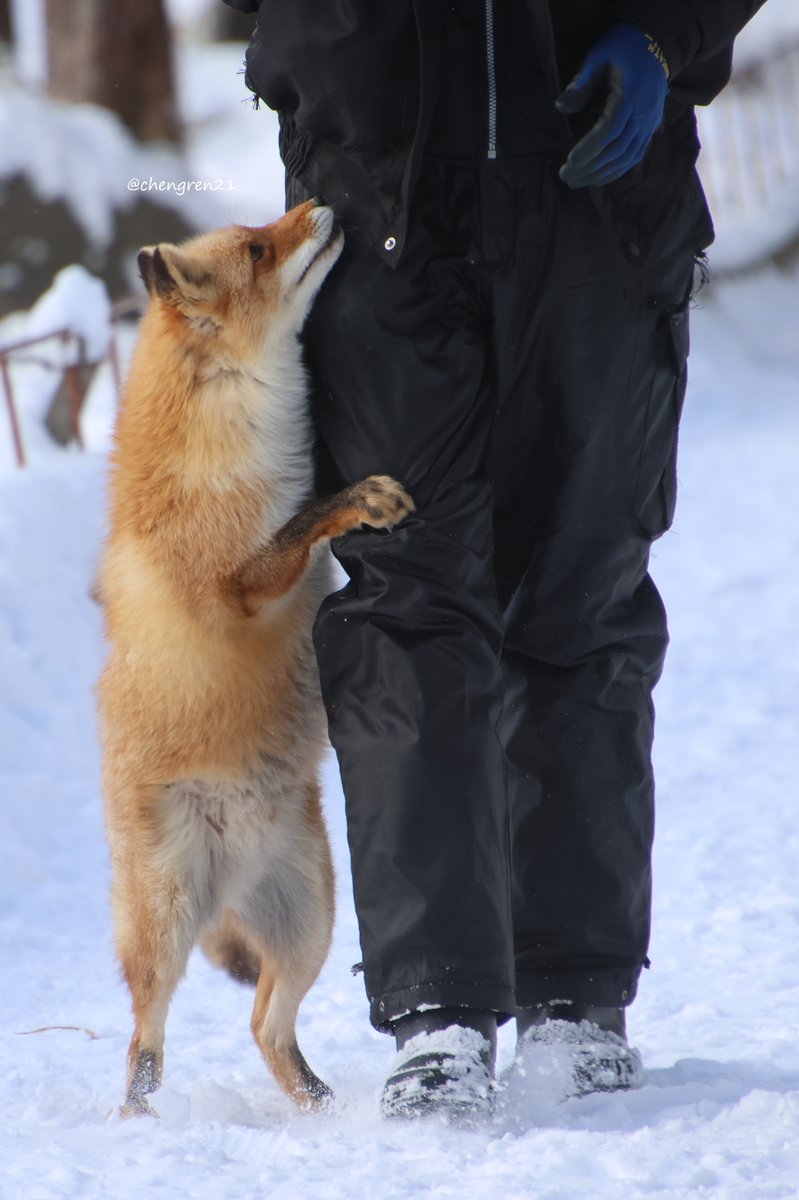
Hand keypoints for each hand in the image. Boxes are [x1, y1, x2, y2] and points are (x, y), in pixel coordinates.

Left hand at [557, 22, 667, 188]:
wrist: (656, 45)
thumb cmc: (622, 49)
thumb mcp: (598, 57)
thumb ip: (581, 83)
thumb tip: (560, 107)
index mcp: (631, 96)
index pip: (609, 131)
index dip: (589, 149)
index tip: (570, 162)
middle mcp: (644, 114)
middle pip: (616, 150)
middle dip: (590, 168)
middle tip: (565, 177)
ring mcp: (650, 123)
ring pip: (626, 158)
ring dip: (601, 174)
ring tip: (577, 181)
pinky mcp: (651, 128)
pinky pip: (635, 156)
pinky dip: (616, 170)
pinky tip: (599, 178)